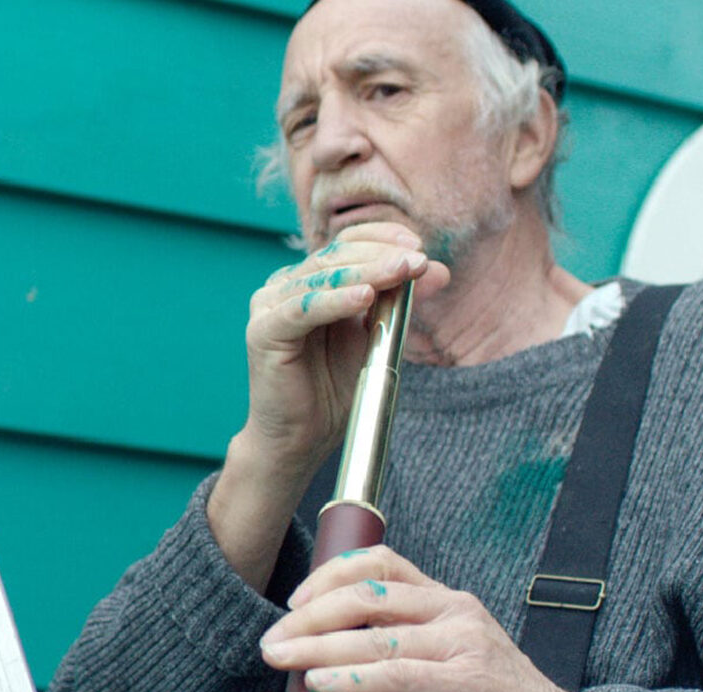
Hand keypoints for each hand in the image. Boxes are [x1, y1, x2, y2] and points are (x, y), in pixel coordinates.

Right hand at [206, 224, 449, 587]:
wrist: (300, 441)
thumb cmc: (334, 391)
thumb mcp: (376, 338)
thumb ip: (399, 302)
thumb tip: (439, 269)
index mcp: (310, 283)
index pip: (346, 245)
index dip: (382, 239)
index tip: (419, 247)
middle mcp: (285, 287)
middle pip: (335, 256)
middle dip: (381, 256)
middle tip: (418, 260)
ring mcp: (269, 306)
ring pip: (322, 277)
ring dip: (366, 272)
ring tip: (401, 271)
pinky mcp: (262, 331)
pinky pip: (303, 309)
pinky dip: (335, 301)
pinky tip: (365, 296)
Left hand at [258, 546, 641, 691]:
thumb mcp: (438, 676)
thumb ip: (392, 664)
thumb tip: (330, 668)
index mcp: (446, 602)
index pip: (380, 564)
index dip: (329, 576)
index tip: (293, 604)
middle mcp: (454, 612)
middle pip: (367, 593)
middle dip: (309, 615)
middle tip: (272, 640)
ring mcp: (462, 644)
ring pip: (375, 633)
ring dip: (316, 645)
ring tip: (280, 659)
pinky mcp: (466, 682)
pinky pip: (397, 673)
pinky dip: (352, 675)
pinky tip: (322, 682)